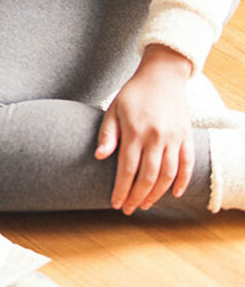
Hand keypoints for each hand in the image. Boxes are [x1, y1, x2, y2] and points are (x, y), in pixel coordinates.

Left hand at [95, 44, 193, 213]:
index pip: (127, 168)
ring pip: (168, 175)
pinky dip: (182, 181)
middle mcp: (156, 138)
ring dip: (157, 194)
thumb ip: (107, 134)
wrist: (162, 76)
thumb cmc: (133, 94)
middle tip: (129, 209)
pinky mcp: (187, 137)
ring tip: (145, 204)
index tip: (115, 203)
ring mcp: (174, 138)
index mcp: (135, 131)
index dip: (121, 189)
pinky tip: (174, 194)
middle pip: (148, 177)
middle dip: (137, 196)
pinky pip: (188, 164)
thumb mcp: (113, 109)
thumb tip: (99, 157)